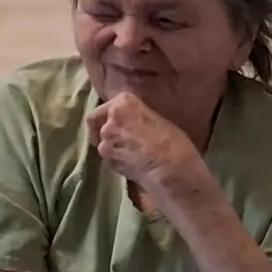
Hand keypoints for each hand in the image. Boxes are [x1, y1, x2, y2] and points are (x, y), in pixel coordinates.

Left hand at [87, 91, 208, 207]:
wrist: (171, 169)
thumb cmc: (174, 143)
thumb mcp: (157, 120)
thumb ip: (138, 118)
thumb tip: (136, 124)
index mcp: (124, 102)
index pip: (108, 106)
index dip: (111, 116)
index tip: (121, 123)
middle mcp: (111, 117)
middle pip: (96, 122)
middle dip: (102, 129)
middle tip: (118, 139)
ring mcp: (106, 139)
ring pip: (101, 141)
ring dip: (111, 147)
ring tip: (129, 155)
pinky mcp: (107, 159)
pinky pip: (107, 158)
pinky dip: (115, 161)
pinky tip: (130, 165)